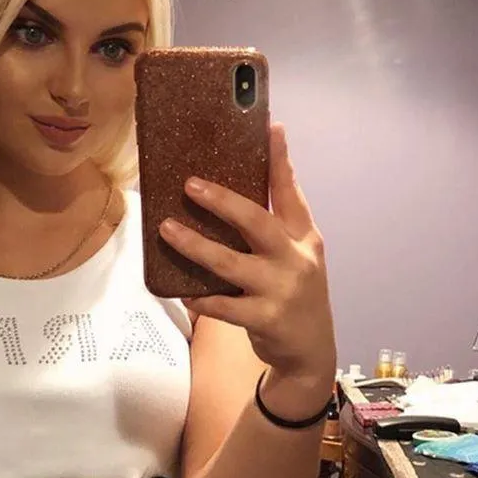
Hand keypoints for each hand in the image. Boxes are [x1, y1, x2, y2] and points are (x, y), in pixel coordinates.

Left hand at [159, 122, 335, 379]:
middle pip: (257, 221)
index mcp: (304, 238)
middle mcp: (296, 259)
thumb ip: (277, 226)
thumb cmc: (294, 295)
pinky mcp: (265, 319)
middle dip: (222, 201)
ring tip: (166, 229)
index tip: (271, 126)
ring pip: (229, 263)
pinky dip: (199, 297)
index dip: (281, 159)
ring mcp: (280, 290)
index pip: (291, 192)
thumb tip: (233, 192)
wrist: (311, 351)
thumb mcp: (298, 257)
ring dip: (194, 245)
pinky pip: (222, 305)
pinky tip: (181, 290)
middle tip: (190, 184)